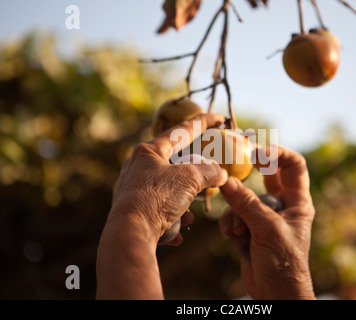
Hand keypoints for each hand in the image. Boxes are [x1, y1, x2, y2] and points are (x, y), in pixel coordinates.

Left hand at [96, 113, 227, 298]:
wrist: (130, 233)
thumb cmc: (157, 199)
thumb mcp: (190, 179)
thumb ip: (209, 171)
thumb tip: (220, 173)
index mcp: (149, 151)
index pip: (183, 130)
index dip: (204, 122)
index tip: (219, 118)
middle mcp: (138, 166)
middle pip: (175, 162)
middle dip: (193, 173)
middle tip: (206, 176)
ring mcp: (134, 187)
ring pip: (169, 189)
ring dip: (183, 201)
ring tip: (188, 214)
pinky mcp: (134, 208)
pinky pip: (160, 208)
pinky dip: (172, 217)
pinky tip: (176, 230)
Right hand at [219, 146, 315, 299]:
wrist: (274, 294)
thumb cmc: (284, 263)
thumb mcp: (267, 229)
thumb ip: (245, 203)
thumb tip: (225, 181)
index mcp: (297, 202)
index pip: (293, 166)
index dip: (277, 154)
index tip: (256, 152)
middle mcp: (281, 206)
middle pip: (265, 178)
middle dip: (248, 174)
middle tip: (232, 163)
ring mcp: (263, 218)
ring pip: (243, 200)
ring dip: (235, 214)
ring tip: (238, 231)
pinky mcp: (248, 230)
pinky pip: (233, 217)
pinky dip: (230, 226)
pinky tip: (233, 238)